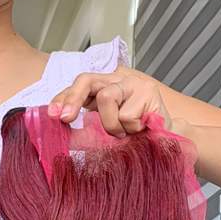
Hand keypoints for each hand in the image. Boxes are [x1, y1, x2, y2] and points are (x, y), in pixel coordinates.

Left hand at [48, 67, 182, 138]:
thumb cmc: (135, 137)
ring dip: (111, 124)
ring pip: (106, 98)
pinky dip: (130, 129)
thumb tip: (63, 131)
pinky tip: (141, 130)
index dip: (64, 98)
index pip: (79, 86)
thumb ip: (88, 128)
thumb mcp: (107, 133)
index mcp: (103, 89)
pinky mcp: (148, 91)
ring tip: (125, 133)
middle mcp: (116, 81)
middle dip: (73, 98)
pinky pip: (126, 114)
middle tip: (66, 119)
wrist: (168, 140)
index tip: (52, 114)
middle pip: (87, 79)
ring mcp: (133, 84)